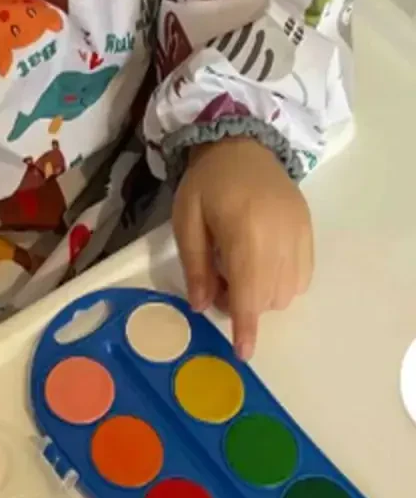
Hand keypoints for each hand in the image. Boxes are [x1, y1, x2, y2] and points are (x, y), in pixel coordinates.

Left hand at [172, 136, 312, 359]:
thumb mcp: (186, 220)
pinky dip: (282, 284)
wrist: (242, 145)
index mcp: (245, 232)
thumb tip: (201, 306)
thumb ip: (195, 265)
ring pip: (288, 293)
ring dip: (263, 295)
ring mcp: (300, 235)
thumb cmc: (206, 183)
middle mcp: (280, 238)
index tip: (244, 352)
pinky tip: (261, 263)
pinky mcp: (310, 231)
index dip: (246, 325)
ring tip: (239, 267)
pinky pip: (303, 278)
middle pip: (269, 298)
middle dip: (244, 304)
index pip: (249, 291)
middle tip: (218, 279)